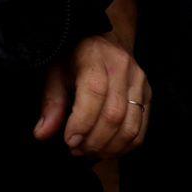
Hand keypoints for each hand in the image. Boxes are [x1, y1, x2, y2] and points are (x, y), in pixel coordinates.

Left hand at [34, 32, 148, 157]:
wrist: (103, 40)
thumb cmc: (75, 57)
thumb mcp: (55, 72)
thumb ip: (51, 103)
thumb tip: (42, 133)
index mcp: (95, 56)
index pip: (94, 93)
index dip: (82, 123)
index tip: (69, 140)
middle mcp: (122, 67)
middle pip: (114, 115)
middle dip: (93, 141)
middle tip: (76, 150)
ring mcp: (139, 82)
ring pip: (130, 127)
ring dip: (108, 148)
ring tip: (89, 151)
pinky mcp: (148, 95)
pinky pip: (141, 130)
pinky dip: (124, 147)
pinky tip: (106, 149)